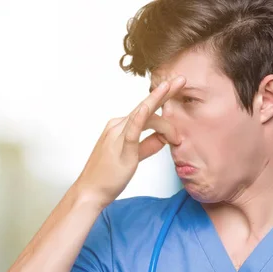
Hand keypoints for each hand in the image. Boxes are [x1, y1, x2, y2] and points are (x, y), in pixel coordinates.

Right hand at [74, 76, 185, 207]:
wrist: (90, 191)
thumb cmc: (109, 176)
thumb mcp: (134, 157)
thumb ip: (149, 146)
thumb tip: (164, 138)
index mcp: (121, 127)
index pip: (146, 110)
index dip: (162, 100)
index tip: (176, 89)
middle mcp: (118, 126)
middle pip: (146, 106)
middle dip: (165, 92)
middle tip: (181, 79)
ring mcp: (118, 136)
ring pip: (144, 116)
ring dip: (165, 117)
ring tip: (177, 118)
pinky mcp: (120, 148)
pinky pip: (131, 131)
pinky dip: (139, 118)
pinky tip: (146, 108)